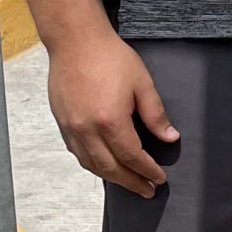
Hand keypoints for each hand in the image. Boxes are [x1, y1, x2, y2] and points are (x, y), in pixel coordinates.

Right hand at [47, 32, 176, 198]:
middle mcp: (86, 129)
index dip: (147, 170)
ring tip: (129, 183)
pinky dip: (93, 164)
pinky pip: (77, 152)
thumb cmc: (110, 58)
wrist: (75, 41)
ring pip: (90, 164)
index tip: (159, 178)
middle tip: (147, 191)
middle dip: (131, 182)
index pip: (131, 156)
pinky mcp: (61, 122)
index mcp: (110, 120)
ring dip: (111, 177)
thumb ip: (156, 115)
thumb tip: (169, 138)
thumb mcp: (143, 84)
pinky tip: (105, 166)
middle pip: (110, 167)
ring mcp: (70, 127)